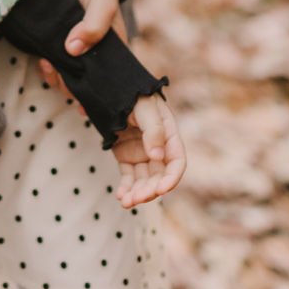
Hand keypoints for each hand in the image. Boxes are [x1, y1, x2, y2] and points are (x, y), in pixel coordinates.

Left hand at [39, 0, 125, 98]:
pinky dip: (45, 64)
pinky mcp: (50, 33)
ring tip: (48, 68)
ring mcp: (68, 41)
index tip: (87, 109)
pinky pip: (48, 56)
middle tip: (62, 80)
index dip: (100, 95)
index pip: (108, 77)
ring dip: (56, 77)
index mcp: (111, 43)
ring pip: (64, 71)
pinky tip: (41, 60)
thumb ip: (95, 24)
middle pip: (83, 79)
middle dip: (72, 87)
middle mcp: (91, 47)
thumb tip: (73, 50)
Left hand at [112, 94, 184, 208]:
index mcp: (169, 136)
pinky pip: (129, 176)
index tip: (161, 190)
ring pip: (144, 180)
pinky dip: (126, 188)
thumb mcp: (145, 108)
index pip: (176, 162)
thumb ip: (153, 130)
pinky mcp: (126, 156)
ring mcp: (142, 153)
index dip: (171, 178)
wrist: (112, 87)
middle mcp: (158, 148)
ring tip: (126, 202)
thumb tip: (157, 156)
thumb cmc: (133, 95)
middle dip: (150, 190)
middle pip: (159, 176)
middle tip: (136, 199)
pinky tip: (120, 197)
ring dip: (137, 193)